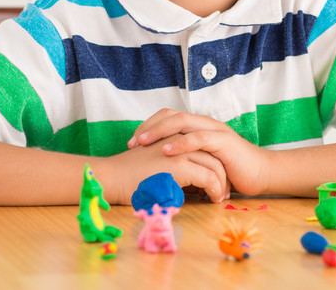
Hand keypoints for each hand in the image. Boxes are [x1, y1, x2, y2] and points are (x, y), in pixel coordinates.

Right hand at [104, 139, 230, 203]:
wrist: (110, 177)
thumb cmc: (128, 176)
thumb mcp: (156, 164)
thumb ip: (174, 166)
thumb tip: (191, 183)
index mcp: (175, 137)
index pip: (204, 148)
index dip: (214, 164)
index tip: (217, 181)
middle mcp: (180, 141)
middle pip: (214, 155)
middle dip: (223, 174)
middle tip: (225, 190)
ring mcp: (181, 152)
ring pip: (214, 166)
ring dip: (221, 183)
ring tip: (221, 197)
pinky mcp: (179, 165)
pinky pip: (208, 177)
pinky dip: (215, 189)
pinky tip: (214, 199)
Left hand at [129, 109, 270, 195]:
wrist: (261, 174)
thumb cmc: (231, 171)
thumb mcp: (203, 164)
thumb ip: (186, 161)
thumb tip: (160, 170)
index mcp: (199, 126)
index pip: (168, 117)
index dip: (149, 126)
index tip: (132, 142)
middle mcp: (205, 124)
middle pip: (171, 116)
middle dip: (148, 127)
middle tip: (132, 142)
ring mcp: (215, 131)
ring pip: (182, 122)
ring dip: (159, 132)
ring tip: (143, 143)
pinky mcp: (223, 142)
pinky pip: (199, 138)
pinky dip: (181, 143)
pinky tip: (166, 151)